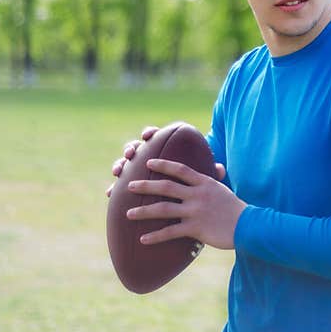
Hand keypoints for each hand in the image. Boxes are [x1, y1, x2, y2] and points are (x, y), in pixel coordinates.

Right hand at [105, 125, 225, 196]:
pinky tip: (110, 193)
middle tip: (131, 154)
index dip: (150, 133)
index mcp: (166, 150)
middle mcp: (149, 157)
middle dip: (132, 148)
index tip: (148, 135)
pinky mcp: (132, 185)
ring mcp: (138, 171)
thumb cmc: (196, 183)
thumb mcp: (204, 179)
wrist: (183, 198)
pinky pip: (119, 185)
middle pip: (137, 147)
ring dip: (120, 164)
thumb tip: (221, 169)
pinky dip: (114, 187)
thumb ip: (211, 172)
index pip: (156, 136)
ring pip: (125, 164)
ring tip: (119, 171)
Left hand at [124, 158, 244, 249]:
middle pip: (166, 187)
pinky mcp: (195, 228)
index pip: (181, 170)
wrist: (249, 225)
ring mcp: (195, 211)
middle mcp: (198, 195)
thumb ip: (213, 181)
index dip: (164, 165)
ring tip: (128, 214)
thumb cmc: (237, 209)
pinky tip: (142, 239)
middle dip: (145, 185)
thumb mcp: (224, 190)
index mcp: (205, 183)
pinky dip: (155, 236)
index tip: (148, 162)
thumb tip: (215, 169)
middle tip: (129, 185)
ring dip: (143, 211)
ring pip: (163, 209)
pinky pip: (170, 232)